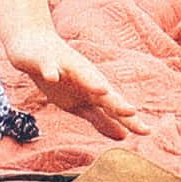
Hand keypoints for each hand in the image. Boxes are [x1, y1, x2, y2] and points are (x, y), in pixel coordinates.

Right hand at [1, 28, 151, 140]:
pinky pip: (48, 67)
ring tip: (103, 91)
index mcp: (93, 91)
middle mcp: (85, 78)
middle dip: (116, 102)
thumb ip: (102, 119)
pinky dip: (51, 71)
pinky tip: (52, 77)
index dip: (129, 119)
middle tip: (132, 112)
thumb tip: (124, 136)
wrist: (33, 44)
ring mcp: (65, 67)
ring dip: (91, 82)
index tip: (147, 132)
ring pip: (80, 75)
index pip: (114, 108)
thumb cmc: (61, 76)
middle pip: (103, 92)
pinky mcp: (45, 61)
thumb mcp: (80, 104)